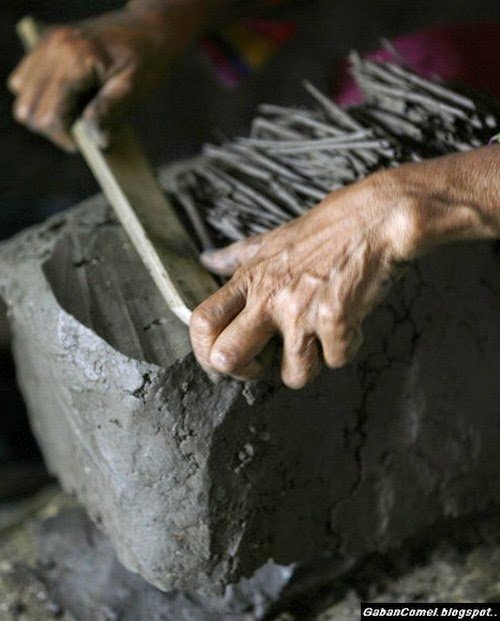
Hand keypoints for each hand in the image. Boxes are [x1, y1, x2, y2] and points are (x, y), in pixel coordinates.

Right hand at [8, 4, 201, 150]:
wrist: (149, 28)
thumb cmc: (146, 59)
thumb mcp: (133, 88)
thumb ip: (110, 112)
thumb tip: (96, 140)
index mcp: (74, 59)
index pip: (49, 114)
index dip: (64, 138)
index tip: (85, 143)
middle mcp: (52, 48)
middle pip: (27, 107)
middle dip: (51, 127)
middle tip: (79, 131)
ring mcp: (46, 44)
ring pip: (21, 92)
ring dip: (43, 110)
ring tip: (74, 113)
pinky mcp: (46, 45)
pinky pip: (26, 77)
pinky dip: (41, 94)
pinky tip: (68, 98)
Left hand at [190, 146, 499, 388]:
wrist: (379, 216)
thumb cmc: (331, 227)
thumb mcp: (275, 237)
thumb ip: (238, 256)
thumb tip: (207, 259)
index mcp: (251, 278)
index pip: (202, 321)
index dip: (204, 350)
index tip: (224, 358)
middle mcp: (269, 296)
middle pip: (226, 358)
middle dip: (246, 373)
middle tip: (268, 361)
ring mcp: (300, 309)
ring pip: (292, 375)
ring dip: (312, 363)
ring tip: (323, 335)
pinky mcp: (334, 318)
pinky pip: (337, 360)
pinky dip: (348, 347)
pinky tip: (353, 321)